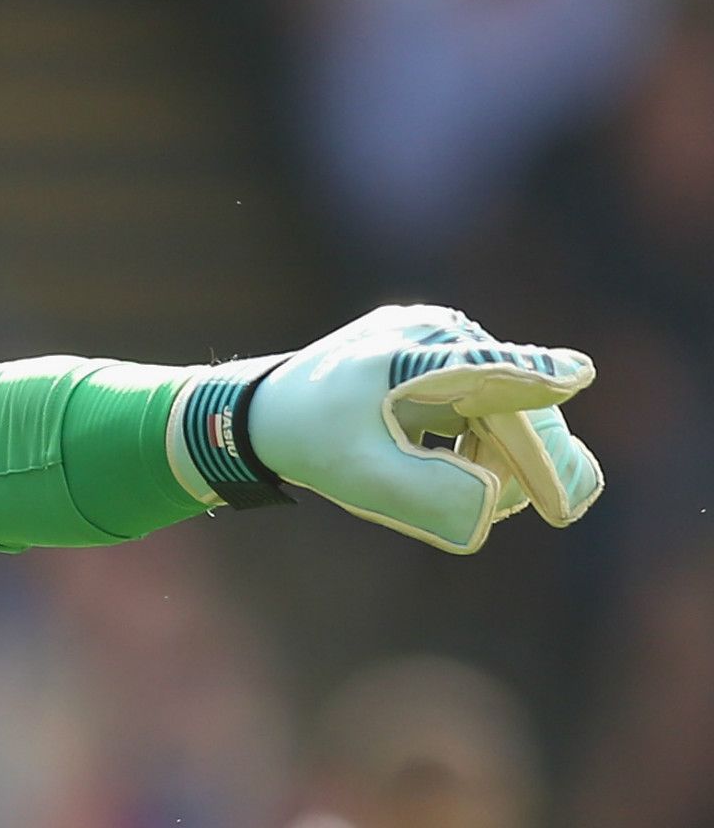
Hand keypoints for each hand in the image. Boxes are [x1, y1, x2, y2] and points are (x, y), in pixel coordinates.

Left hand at [170, 305, 601, 553]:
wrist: (266, 413)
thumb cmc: (312, 443)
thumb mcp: (364, 478)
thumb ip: (430, 496)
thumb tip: (495, 506)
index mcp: (410, 353)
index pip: (486, 367)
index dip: (534, 377)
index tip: (577, 376)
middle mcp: (434, 333)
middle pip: (512, 398)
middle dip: (533, 458)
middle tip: (559, 510)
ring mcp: (438, 338)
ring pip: (504, 403)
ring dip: (502, 453)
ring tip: (468, 489)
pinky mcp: (438, 352)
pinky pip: (485, 398)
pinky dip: (483, 439)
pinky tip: (460, 466)